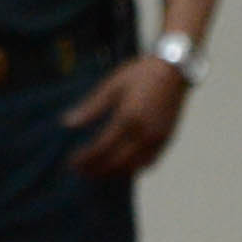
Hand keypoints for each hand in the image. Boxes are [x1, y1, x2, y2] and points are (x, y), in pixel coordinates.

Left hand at [62, 56, 189, 179]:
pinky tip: (122, 167)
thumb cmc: (141, 73)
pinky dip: (133, 169)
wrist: (173, 69)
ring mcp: (157, 139)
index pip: (101, 148)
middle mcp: (144, 133)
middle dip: (96, 169)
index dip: (85, 158)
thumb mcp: (112, 86)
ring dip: (113, 172)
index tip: (72, 163)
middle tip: (80, 171)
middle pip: (116, 162)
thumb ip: (91, 107)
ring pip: (133, 167)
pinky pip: (149, 163)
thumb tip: (67, 123)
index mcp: (127, 119)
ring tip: (97, 172)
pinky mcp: (166, 139)